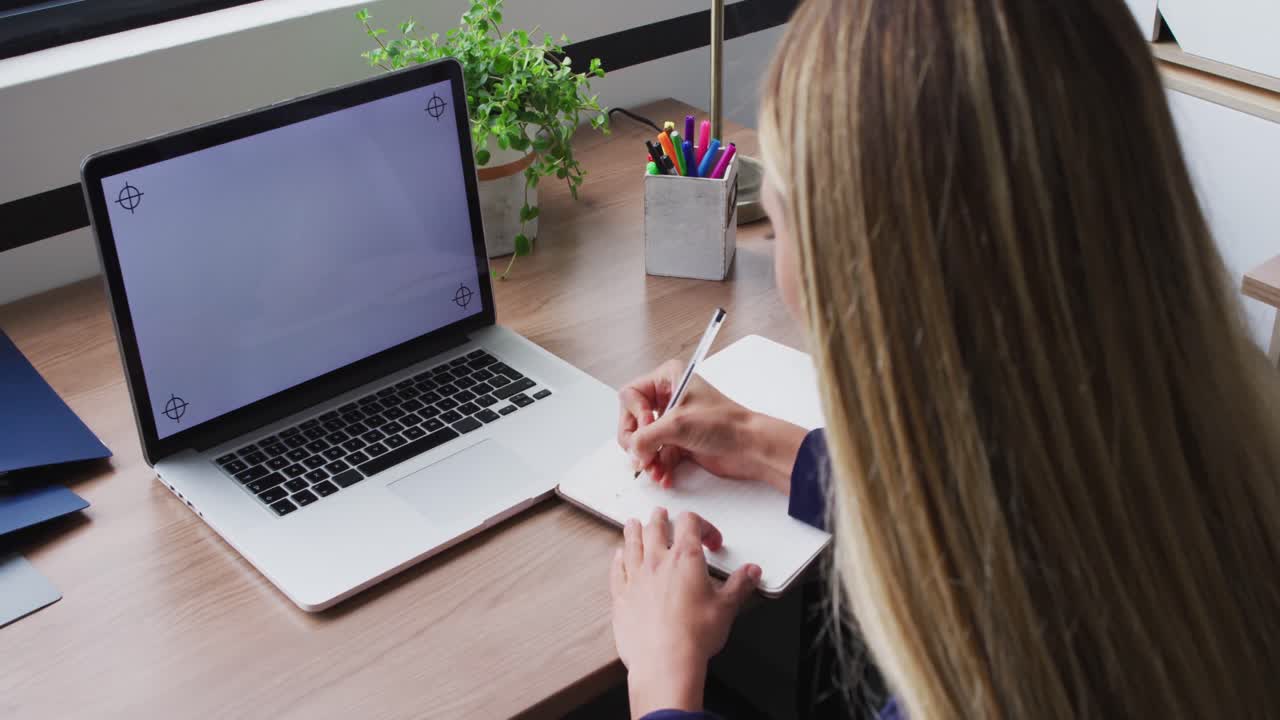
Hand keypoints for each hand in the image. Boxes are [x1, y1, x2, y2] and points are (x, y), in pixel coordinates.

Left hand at [610, 507, 760, 717]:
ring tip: (633, 523)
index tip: (710, 540)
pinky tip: (618, 555)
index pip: (690, 523)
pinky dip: (617, 558)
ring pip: (631, 543)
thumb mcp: (726, 608)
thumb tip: (751, 572)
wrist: (665, 662)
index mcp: (685, 558)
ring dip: (634, 530)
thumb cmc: (694, 636)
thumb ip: (739, 585)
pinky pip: (616, 568)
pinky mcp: (621, 595)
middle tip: (662, 515)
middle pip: (655, 527)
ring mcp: (636, 577)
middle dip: (661, 519)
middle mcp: (657, 562)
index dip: (702, 525)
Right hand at [617, 360, 807, 490]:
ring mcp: (674, 421)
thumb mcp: (677, 425)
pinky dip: (659, 467)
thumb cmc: (725, 423)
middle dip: (637, 443)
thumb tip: (631, 451)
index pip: (630, 396)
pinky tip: (664, 477)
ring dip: (648, 459)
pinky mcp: (680, 441)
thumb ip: (645, 437)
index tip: (647, 428)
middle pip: (634, 420)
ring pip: (644, 441)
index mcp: (668, 379)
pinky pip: (658, 454)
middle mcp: (668, 397)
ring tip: (655, 471)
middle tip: (642, 457)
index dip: (634, 415)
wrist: (751, 447)